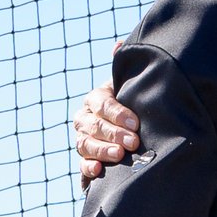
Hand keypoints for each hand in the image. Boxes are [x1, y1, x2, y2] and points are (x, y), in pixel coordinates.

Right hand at [74, 44, 138, 190]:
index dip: (117, 113)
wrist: (132, 129)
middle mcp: (85, 118)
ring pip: (85, 144)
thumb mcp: (131, 87)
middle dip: (113, 133)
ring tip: (120, 155)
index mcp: (96, 98)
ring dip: (102, 150)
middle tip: (134, 141)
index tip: (135, 124)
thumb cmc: (133, 105)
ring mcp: (83, 138)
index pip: (101, 104)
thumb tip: (118, 44)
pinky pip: (82, 164)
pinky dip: (88, 168)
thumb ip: (126, 70)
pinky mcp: (86, 159)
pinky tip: (98, 171)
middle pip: (94, 125)